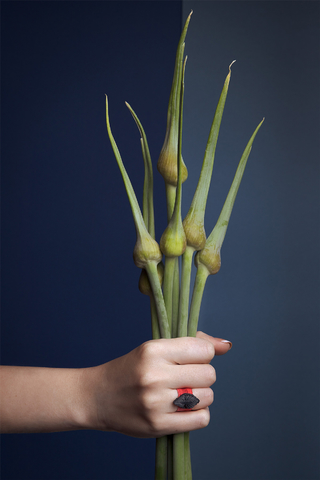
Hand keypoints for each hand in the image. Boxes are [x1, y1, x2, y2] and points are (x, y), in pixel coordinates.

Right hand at [81, 331, 231, 437]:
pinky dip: (198, 414)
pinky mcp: (157, 425)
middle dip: (203, 376)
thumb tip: (226, 345)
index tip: (191, 359)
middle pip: (209, 375)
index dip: (203, 355)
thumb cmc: (131, 369)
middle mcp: (154, 375)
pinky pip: (201, 419)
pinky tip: (183, 409)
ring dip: (201, 396)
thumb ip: (193, 343)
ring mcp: (155, 402)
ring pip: (208, 397)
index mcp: (154, 350)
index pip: (204, 351)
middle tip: (187, 377)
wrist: (98, 396)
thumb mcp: (155, 347)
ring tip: (183, 393)